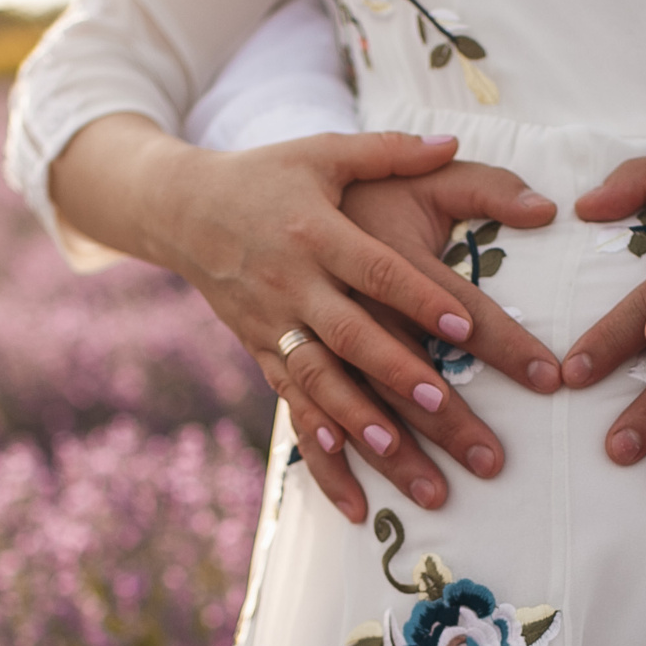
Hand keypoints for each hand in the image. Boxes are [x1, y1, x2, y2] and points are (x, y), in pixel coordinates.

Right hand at [47, 119, 539, 515]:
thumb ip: (389, 149)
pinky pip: (294, 412)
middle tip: (450, 411)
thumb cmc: (268, 176)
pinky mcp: (261, 355)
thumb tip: (452, 142)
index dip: (419, 298)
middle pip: (354, 339)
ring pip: (324, 389)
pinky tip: (354, 503)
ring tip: (412, 471)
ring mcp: (272, 327)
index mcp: (316, 233)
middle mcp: (293, 285)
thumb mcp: (323, 151)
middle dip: (402, 379)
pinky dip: (323, 458)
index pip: (376, 271)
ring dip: (366, 433)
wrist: (181, 209)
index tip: (464, 327)